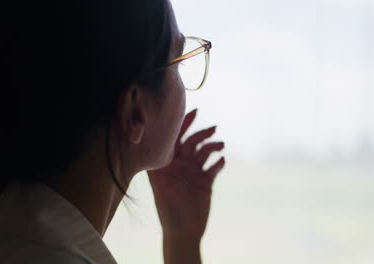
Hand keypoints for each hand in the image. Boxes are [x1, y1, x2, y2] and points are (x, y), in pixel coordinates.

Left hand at [147, 109, 224, 241]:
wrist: (183, 231)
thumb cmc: (168, 210)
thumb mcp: (159, 186)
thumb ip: (157, 166)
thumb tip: (152, 143)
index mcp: (168, 162)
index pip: (174, 137)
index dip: (183, 123)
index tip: (194, 111)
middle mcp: (181, 164)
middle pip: (192, 141)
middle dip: (202, 132)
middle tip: (213, 128)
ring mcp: (194, 172)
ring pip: (205, 151)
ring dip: (213, 145)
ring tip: (220, 146)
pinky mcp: (206, 181)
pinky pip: (214, 166)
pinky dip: (219, 162)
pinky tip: (221, 161)